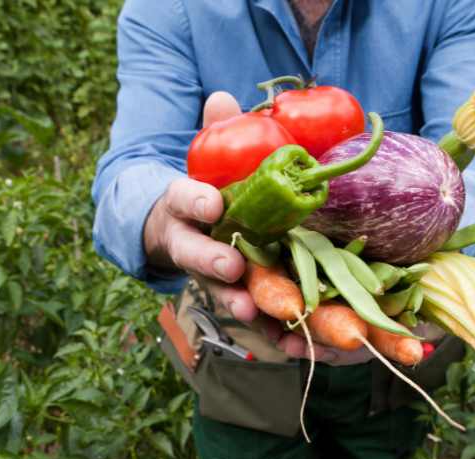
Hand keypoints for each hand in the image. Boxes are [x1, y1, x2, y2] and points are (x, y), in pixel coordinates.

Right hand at [143, 91, 347, 362]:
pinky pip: (254, 318)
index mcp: (186, 205)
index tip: (212, 205)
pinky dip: (274, 334)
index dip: (195, 203)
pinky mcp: (236, 296)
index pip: (183, 199)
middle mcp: (193, 244)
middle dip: (212, 263)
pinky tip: (298, 345)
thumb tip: (223, 96)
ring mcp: (212, 275)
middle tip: (231, 269)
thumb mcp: (204, 159)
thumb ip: (215, 132)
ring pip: (221, 292)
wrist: (177, 232)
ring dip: (239, 304)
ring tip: (254, 313)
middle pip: (197, 255)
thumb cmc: (201, 192)